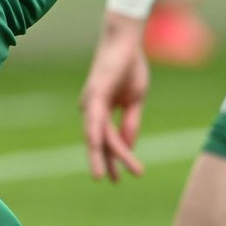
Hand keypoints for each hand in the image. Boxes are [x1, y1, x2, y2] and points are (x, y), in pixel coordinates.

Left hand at [81, 14, 149, 181]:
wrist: (127, 42)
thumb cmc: (130, 68)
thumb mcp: (134, 101)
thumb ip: (130, 123)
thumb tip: (128, 145)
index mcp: (101, 110)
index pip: (107, 139)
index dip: (116, 157)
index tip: (126, 175)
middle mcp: (91, 107)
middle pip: (97, 141)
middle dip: (104, 162)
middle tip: (110, 182)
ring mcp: (91, 100)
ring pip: (97, 135)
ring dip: (108, 156)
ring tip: (110, 177)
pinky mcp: (95, 93)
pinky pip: (95, 119)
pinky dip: (98, 135)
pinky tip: (99, 149)